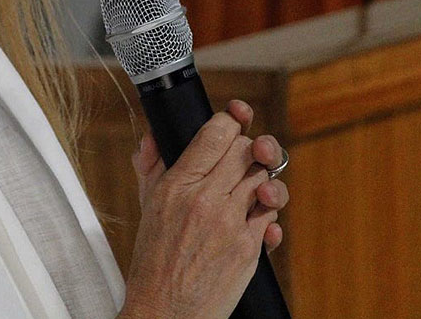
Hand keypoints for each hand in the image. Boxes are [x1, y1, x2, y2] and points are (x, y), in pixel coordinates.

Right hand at [120, 100, 289, 318]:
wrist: (165, 312)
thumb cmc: (154, 263)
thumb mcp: (146, 208)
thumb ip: (150, 166)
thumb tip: (152, 137)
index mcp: (177, 186)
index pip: (216, 133)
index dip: (231, 120)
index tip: (235, 120)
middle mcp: (206, 200)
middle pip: (247, 149)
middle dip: (249, 148)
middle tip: (244, 156)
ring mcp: (231, 223)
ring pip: (265, 177)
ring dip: (262, 177)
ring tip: (252, 185)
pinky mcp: (250, 247)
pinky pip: (273, 214)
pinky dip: (268, 210)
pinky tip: (257, 213)